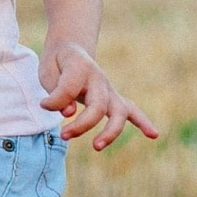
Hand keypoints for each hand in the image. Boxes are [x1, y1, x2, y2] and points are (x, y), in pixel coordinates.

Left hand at [38, 42, 159, 150]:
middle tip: (64, 135)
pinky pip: (131, 110)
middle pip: (98, 105)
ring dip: (111, 131)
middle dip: (82, 124)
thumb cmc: (57, 64)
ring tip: (97, 146)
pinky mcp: (113, 98)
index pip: (69, 88)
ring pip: (119, 111)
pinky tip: (153, 135)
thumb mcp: (47, 72)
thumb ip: (57, 92)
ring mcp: (108, 89)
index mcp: (80, 66)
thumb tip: (69, 112)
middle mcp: (98, 78)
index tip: (43, 104)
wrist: (70, 50)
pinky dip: (142, 122)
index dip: (54, 100)